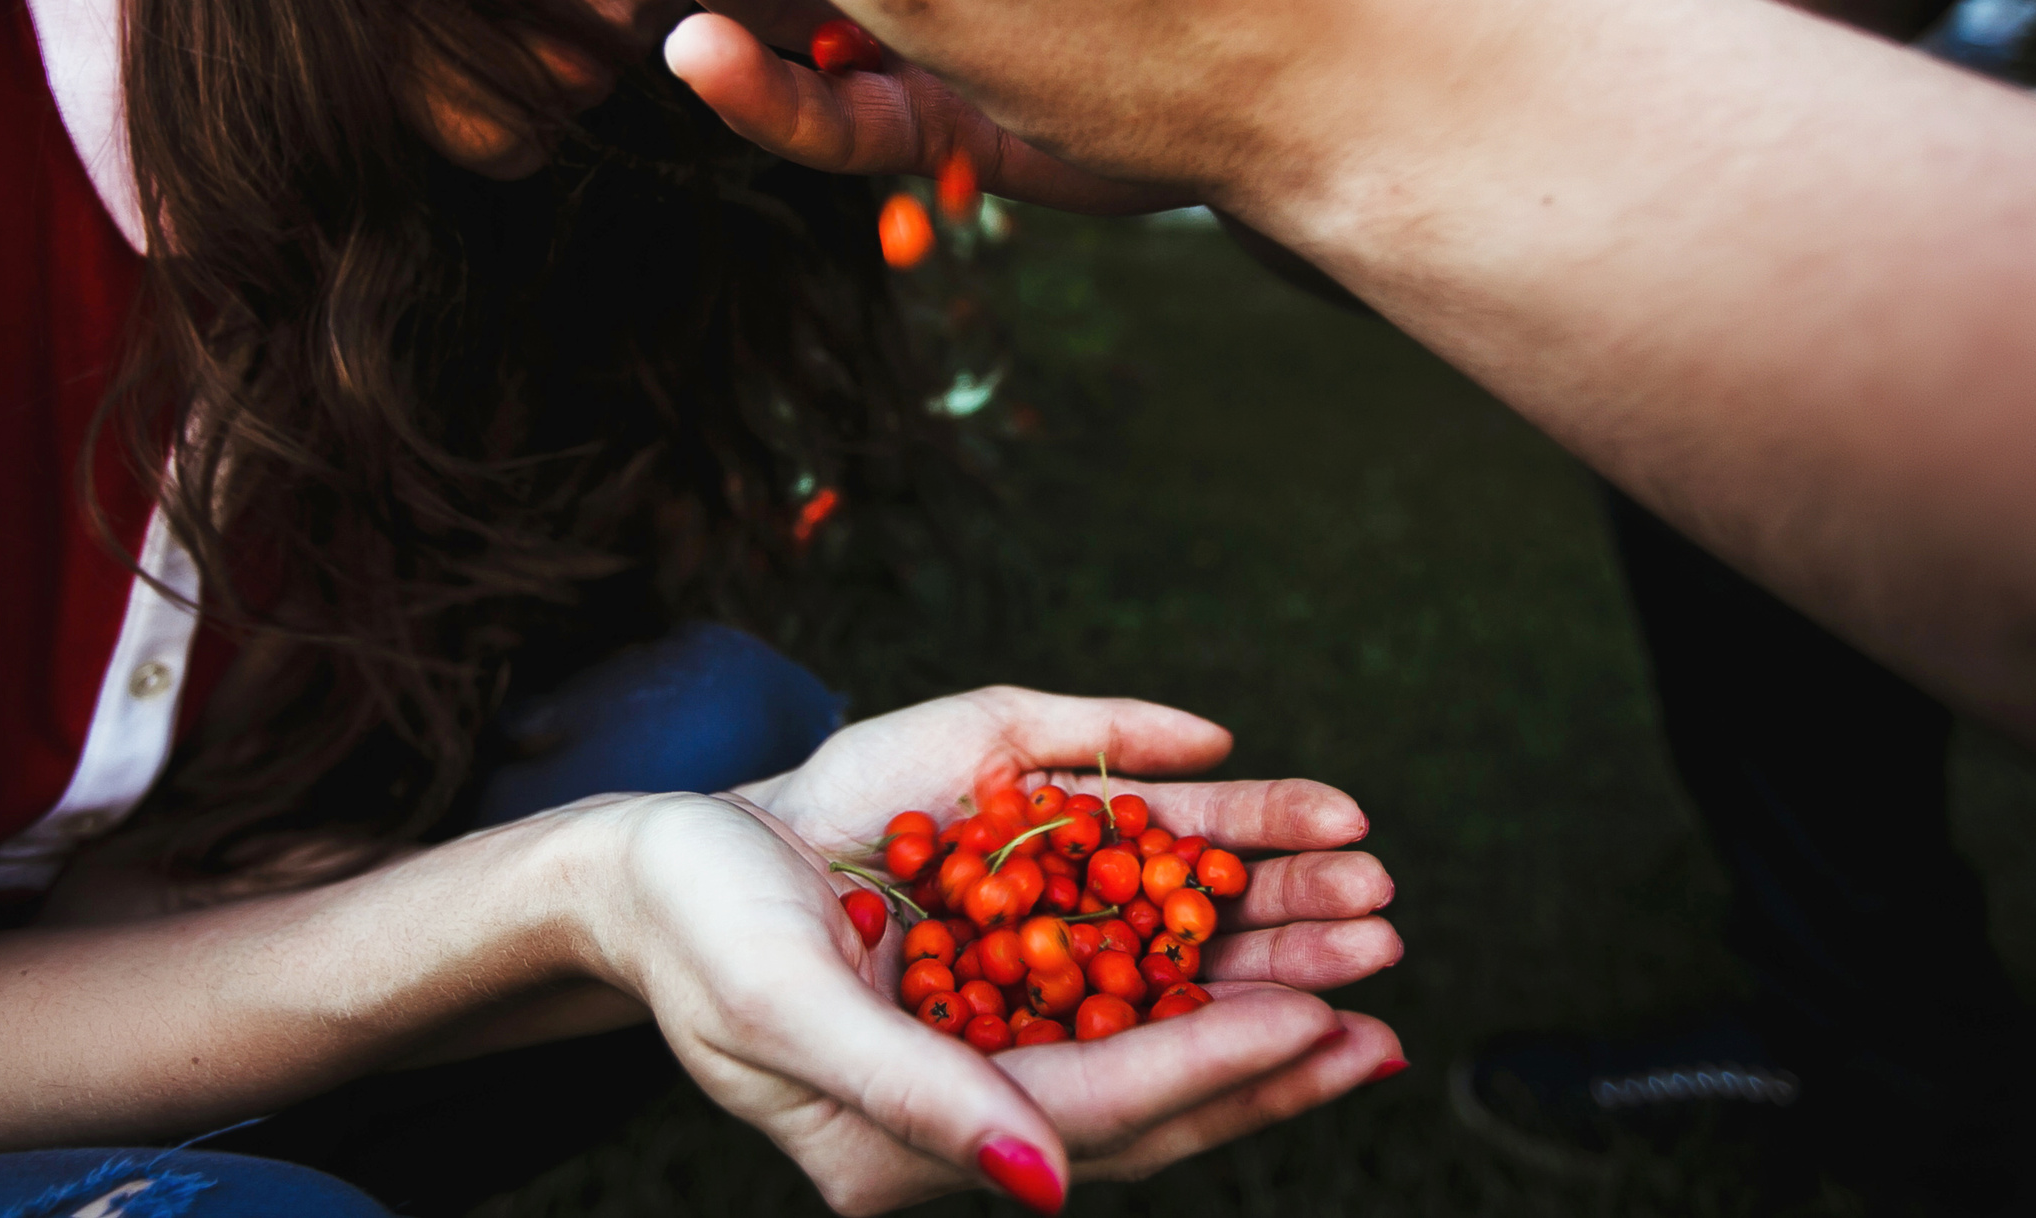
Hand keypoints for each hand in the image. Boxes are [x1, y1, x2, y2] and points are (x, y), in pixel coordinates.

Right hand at [733, 687, 1405, 1195]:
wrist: (647, 860)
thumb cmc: (694, 933)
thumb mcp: (783, 1013)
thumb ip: (913, 1098)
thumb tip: (1042, 1191)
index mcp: (928, 1136)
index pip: (1102, 1114)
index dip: (1213, 1070)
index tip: (1321, 1026)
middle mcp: (981, 1076)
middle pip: (1156, 1062)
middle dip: (1277, 1027)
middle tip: (1388, 997)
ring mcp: (994, 994)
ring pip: (1157, 982)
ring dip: (1263, 949)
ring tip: (1367, 917)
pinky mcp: (1001, 916)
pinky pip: (1120, 909)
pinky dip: (1202, 879)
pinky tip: (1275, 851)